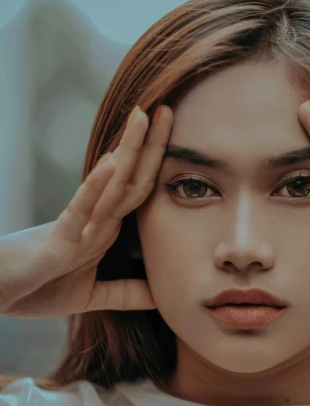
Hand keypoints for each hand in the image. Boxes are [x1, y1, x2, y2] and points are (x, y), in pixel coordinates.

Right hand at [0, 104, 173, 317]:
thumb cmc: (36, 289)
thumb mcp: (89, 296)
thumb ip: (123, 293)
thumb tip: (160, 296)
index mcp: (103, 228)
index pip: (137, 190)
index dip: (157, 164)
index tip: (177, 135)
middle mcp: (93, 219)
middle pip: (129, 177)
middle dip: (149, 145)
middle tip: (168, 109)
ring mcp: (76, 226)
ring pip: (108, 184)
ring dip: (127, 151)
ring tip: (142, 117)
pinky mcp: (57, 241)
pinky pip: (79, 210)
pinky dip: (95, 187)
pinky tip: (110, 163)